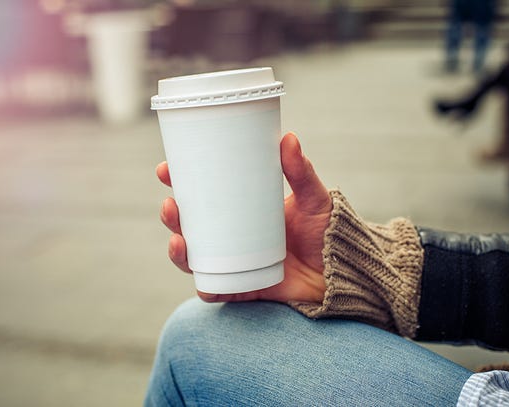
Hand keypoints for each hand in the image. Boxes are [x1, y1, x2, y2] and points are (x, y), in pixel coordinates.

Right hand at [156, 132, 331, 302]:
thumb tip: (288, 138)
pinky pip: (214, 291)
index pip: (201, 195)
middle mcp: (230, 237)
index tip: (166, 169)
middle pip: (189, 227)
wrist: (342, 272)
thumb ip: (301, 172)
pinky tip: (198, 279)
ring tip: (178, 238)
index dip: (179, 183)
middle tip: (171, 204)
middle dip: (172, 215)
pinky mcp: (242, 289)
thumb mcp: (312, 198)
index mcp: (240, 210)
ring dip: (177, 249)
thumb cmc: (325, 231)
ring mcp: (233, 264)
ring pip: (194, 259)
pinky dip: (203, 287)